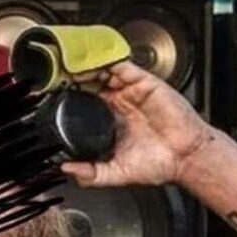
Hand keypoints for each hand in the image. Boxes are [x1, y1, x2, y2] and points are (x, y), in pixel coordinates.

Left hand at [60, 60, 213, 187]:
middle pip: (92, 84)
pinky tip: (94, 67)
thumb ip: (90, 174)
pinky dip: (108, 63)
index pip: (85, 105)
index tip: (52, 99)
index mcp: (111, 122)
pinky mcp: (145, 83)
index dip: (70, 99)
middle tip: (57, 80)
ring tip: (71, 70)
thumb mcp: (115, 174)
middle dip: (75, 80)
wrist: (184, 158)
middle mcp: (120, 105)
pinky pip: (124, 66)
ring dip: (88, 69)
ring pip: (105, 72)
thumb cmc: (157, 165)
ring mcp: (131, 92)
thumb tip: (65, 170)